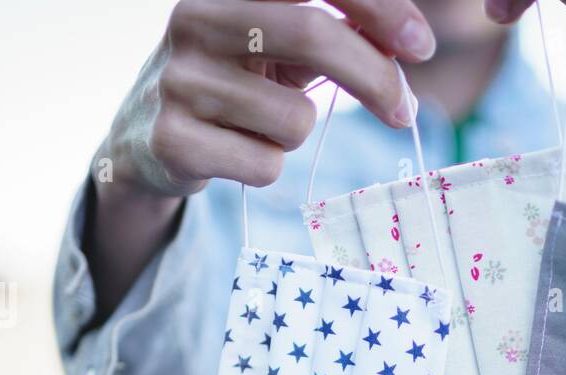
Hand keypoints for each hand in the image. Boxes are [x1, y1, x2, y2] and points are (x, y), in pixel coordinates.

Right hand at [109, 0, 436, 196]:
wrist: (144, 139)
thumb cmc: (234, 80)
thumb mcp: (278, 43)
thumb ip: (338, 33)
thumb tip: (408, 46)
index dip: (377, 8)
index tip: (421, 46)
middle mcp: (194, 18)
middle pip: (312, 37)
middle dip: (374, 77)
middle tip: (404, 109)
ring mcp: (178, 81)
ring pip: (294, 120)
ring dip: (296, 134)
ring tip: (261, 126)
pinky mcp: (172, 141)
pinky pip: (265, 165)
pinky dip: (266, 167)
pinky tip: (235, 153)